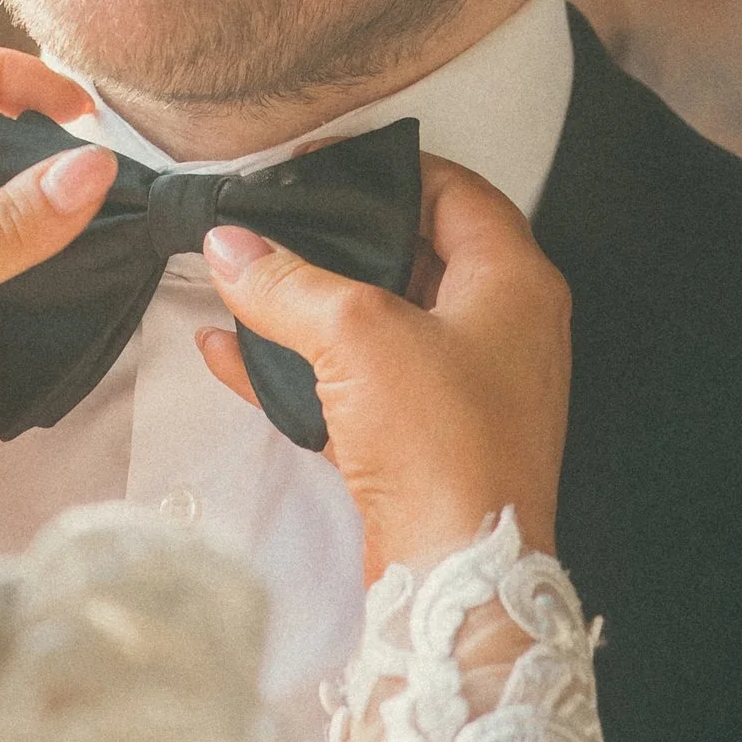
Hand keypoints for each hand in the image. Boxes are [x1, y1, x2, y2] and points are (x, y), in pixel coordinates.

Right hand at [197, 155, 569, 582]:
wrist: (455, 576)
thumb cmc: (442, 444)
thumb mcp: (355, 336)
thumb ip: (286, 282)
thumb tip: (229, 245)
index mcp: (512, 283)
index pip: (455, 190)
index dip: (386, 168)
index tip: (320, 165)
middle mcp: (500, 329)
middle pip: (414, 253)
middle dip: (338, 238)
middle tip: (277, 219)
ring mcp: (465, 388)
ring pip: (380, 323)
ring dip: (313, 305)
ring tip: (247, 281)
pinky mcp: (426, 442)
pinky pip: (356, 385)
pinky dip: (301, 367)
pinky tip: (232, 354)